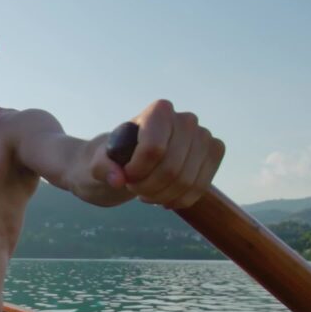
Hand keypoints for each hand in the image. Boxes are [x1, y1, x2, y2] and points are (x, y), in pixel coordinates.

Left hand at [95, 100, 224, 208]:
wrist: (130, 160)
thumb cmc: (113, 159)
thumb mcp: (97, 163)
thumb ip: (101, 167)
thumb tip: (117, 178)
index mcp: (158, 111)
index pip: (153, 149)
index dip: (138, 171)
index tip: (125, 176)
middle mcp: (186, 120)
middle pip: (171, 168)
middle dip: (149, 187)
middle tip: (134, 188)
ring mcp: (203, 136)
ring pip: (187, 181)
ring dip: (163, 196)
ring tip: (147, 194)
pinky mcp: (213, 153)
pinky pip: (201, 187)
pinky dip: (180, 200)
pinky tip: (164, 199)